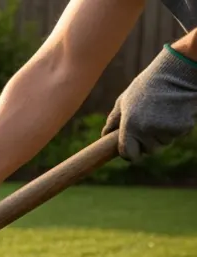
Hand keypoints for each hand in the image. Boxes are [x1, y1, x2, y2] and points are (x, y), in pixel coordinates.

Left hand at [104, 44, 196, 161]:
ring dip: (163, 134)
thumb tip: (104, 135)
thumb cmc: (148, 85)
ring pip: (164, 143)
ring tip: (163, 112)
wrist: (177, 73)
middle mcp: (146, 131)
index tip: (132, 149)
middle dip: (149, 142)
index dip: (130, 153)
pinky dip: (176, 127)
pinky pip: (177, 135)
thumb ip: (114, 119)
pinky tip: (175, 111)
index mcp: (130, 125)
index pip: (128, 154)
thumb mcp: (125, 100)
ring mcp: (165, 131)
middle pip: (148, 150)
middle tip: (150, 122)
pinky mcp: (182, 128)